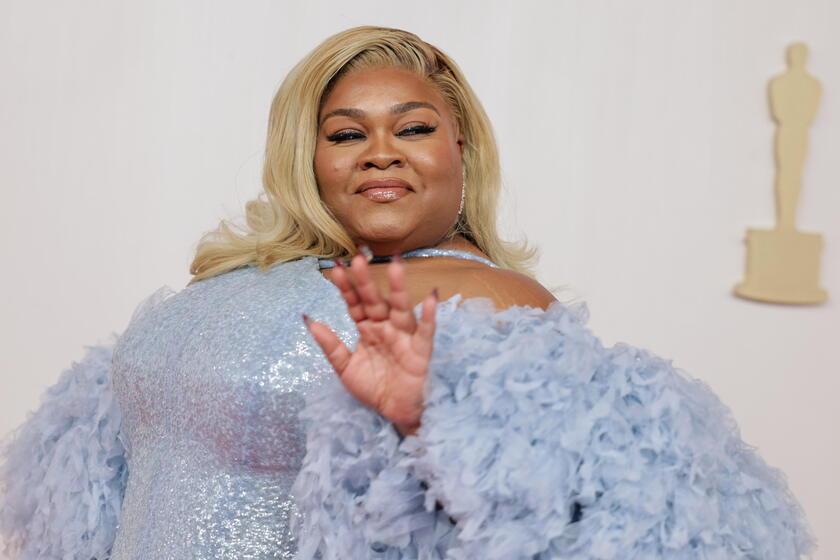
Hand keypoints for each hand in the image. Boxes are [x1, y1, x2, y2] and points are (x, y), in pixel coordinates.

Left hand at [305, 252, 437, 436]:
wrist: (394, 413)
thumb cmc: (373, 388)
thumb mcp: (345, 368)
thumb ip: (330, 345)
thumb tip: (310, 320)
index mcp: (367, 329)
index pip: (355, 304)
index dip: (345, 288)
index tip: (334, 268)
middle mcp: (386, 327)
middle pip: (375, 301)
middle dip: (366, 281)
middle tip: (357, 258)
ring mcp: (404, 337)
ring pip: (401, 309)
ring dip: (398, 288)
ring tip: (396, 265)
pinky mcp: (420, 352)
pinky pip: (425, 332)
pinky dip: (429, 316)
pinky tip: (429, 298)